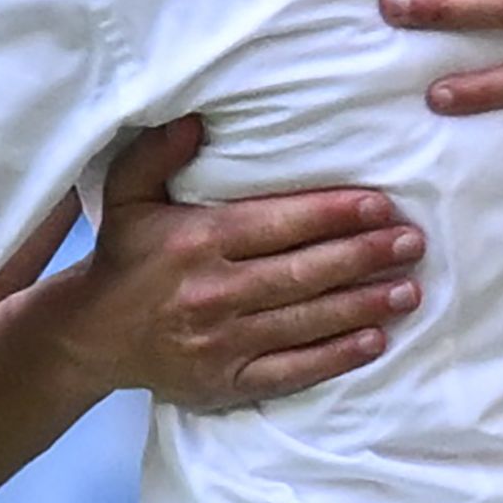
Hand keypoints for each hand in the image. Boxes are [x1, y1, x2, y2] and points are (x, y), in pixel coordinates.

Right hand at [59, 118, 424, 408]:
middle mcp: (213, 292)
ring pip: (306, 321)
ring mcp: (222, 342)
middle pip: (303, 273)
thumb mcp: (126, 195)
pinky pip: (292, 370)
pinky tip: (375, 340)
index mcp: (197, 241)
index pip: (278, 224)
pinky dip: (335, 357)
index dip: (333, 214)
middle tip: (411, 243)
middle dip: (363, 257)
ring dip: (363, 305)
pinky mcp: (227, 382)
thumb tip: (195, 119)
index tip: (380, 204)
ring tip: (410, 289)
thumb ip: (157, 152)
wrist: (91, 337)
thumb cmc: (123, 257)